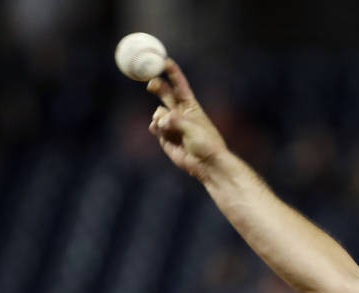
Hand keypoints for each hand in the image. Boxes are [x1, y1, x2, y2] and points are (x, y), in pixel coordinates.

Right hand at [147, 59, 227, 178]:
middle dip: (157, 86)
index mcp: (190, 106)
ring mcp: (170, 124)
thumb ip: (176, 121)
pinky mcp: (164, 136)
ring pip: (157, 112)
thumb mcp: (194, 129)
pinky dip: (156, 127)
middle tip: (151, 84)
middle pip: (164, 93)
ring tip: (169, 128)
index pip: (180, 85)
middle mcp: (179, 112)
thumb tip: (159, 119)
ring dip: (160, 118)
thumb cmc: (206, 144)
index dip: (172, 72)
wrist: (206, 165)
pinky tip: (161, 132)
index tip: (164, 60)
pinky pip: (154, 126)